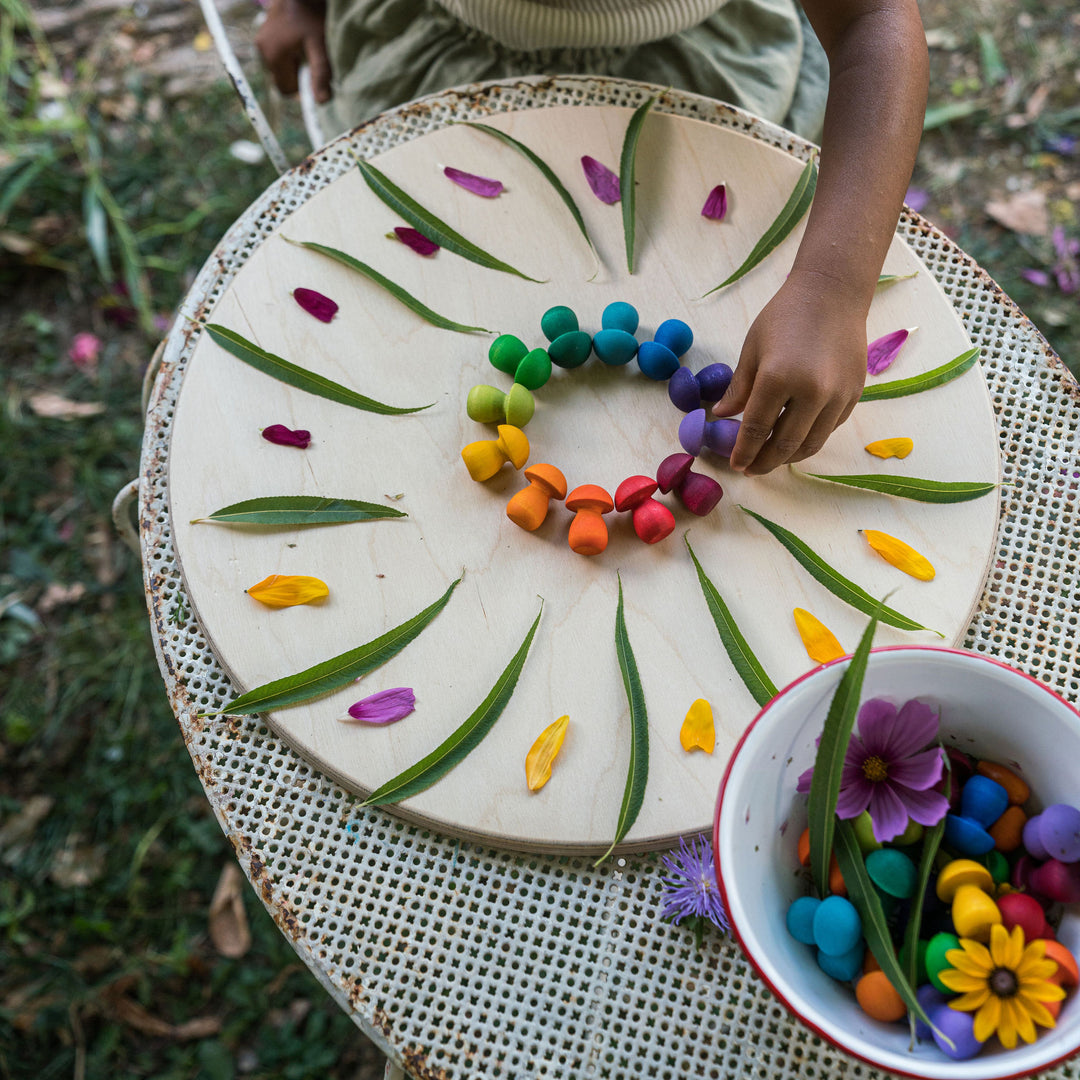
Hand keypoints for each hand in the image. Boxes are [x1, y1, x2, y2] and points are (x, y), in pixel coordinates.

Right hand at [256, 0, 331, 103]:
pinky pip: (277, 56)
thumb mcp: (319, 45)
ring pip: (280, 68)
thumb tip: (321, 102)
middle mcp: (263, 51)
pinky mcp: (263, 35)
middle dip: (297, 75)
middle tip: (310, 58)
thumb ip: (320, 73)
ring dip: (293, 64)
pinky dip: (288, 54)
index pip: (286, 90)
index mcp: (274, 57)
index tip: (313, 73)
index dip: (302, 88)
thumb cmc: (311, 15)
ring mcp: (261, 42)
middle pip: (282, 79)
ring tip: (304, 46)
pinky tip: (297, 39)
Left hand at [710, 270, 867, 475]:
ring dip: (788, 457)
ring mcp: (837, 395)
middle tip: (751, 470)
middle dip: (765, 462)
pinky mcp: (854, 394)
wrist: (833, 294)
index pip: (757, 429)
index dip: (744, 451)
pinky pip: (829, 428)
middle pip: (785, 444)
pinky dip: (810, 439)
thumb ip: (739, 388)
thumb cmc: (785, 316)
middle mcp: (812, 391)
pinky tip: (795, 440)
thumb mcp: (752, 349)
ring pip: (811, 443)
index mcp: (778, 378)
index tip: (735, 464)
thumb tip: (721, 417)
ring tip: (771, 460)